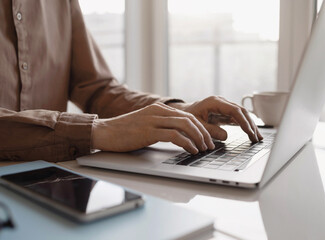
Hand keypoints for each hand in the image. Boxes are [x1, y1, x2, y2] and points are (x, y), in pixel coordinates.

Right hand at [92, 103, 214, 153]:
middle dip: (203, 133)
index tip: (207, 138)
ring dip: (198, 138)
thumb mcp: (146, 123)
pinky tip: (191, 150)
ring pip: (185, 125)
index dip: (200, 127)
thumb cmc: (124, 131)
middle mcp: (158, 111)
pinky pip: (174, 136)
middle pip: (189, 119)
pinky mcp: (148, 131)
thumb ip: (161, 125)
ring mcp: (153, 120)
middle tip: (209, 145)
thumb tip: (179, 136)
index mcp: (159, 108)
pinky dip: (186, 143)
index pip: (187, 115)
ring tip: (203, 148)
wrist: (104, 132)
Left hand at [168, 96, 262, 141]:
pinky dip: (245, 126)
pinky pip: (238, 118)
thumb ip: (209, 130)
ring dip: (250, 125)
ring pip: (242, 115)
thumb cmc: (187, 117)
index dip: (243, 121)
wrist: (182, 112)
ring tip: (257, 138)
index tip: (249, 132)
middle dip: (250, 125)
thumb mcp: (196, 124)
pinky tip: (251, 134)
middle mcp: (221, 102)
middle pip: (241, 111)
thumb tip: (225, 136)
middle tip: (256, 138)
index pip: (234, 110)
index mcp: (214, 102)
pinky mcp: (225, 112)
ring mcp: (224, 107)